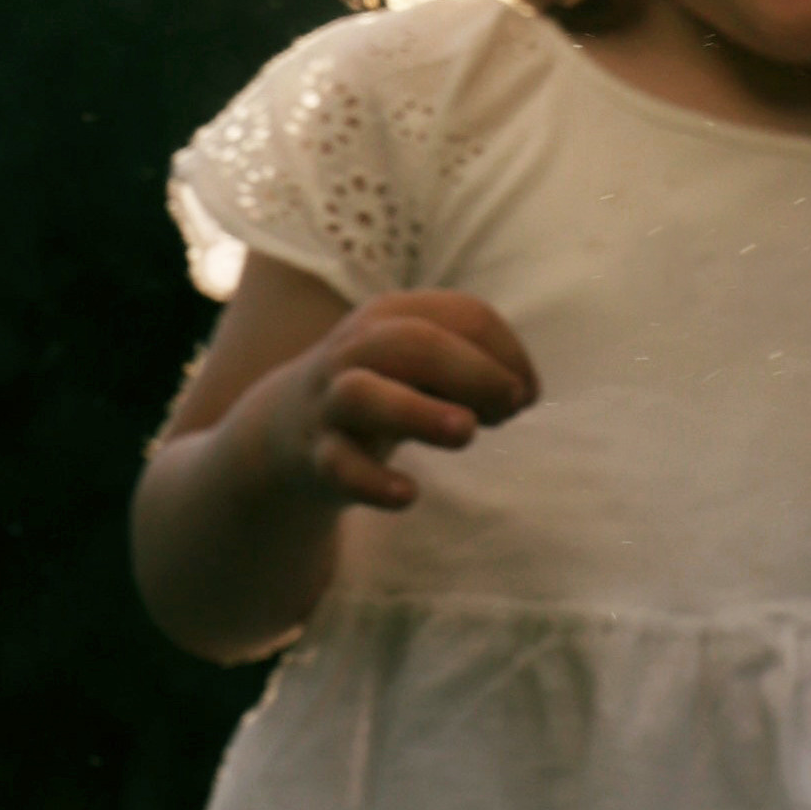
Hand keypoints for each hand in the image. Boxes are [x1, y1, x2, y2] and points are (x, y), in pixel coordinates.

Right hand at [238, 290, 536, 514]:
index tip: (525, 396)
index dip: (508, 354)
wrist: (285, 429)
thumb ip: (475, 370)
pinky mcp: (317, 455)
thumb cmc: (382, 388)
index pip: (463, 314)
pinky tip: (409, 494)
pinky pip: (339, 465)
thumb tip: (523, 394)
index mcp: (394, 315)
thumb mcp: (423, 363)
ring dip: (419, 412)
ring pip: (363, 394)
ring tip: (465, 433)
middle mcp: (358, 350)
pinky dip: (374, 482)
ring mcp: (331, 402)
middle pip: (413, 342)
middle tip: (510, 407)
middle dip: (472, 371)